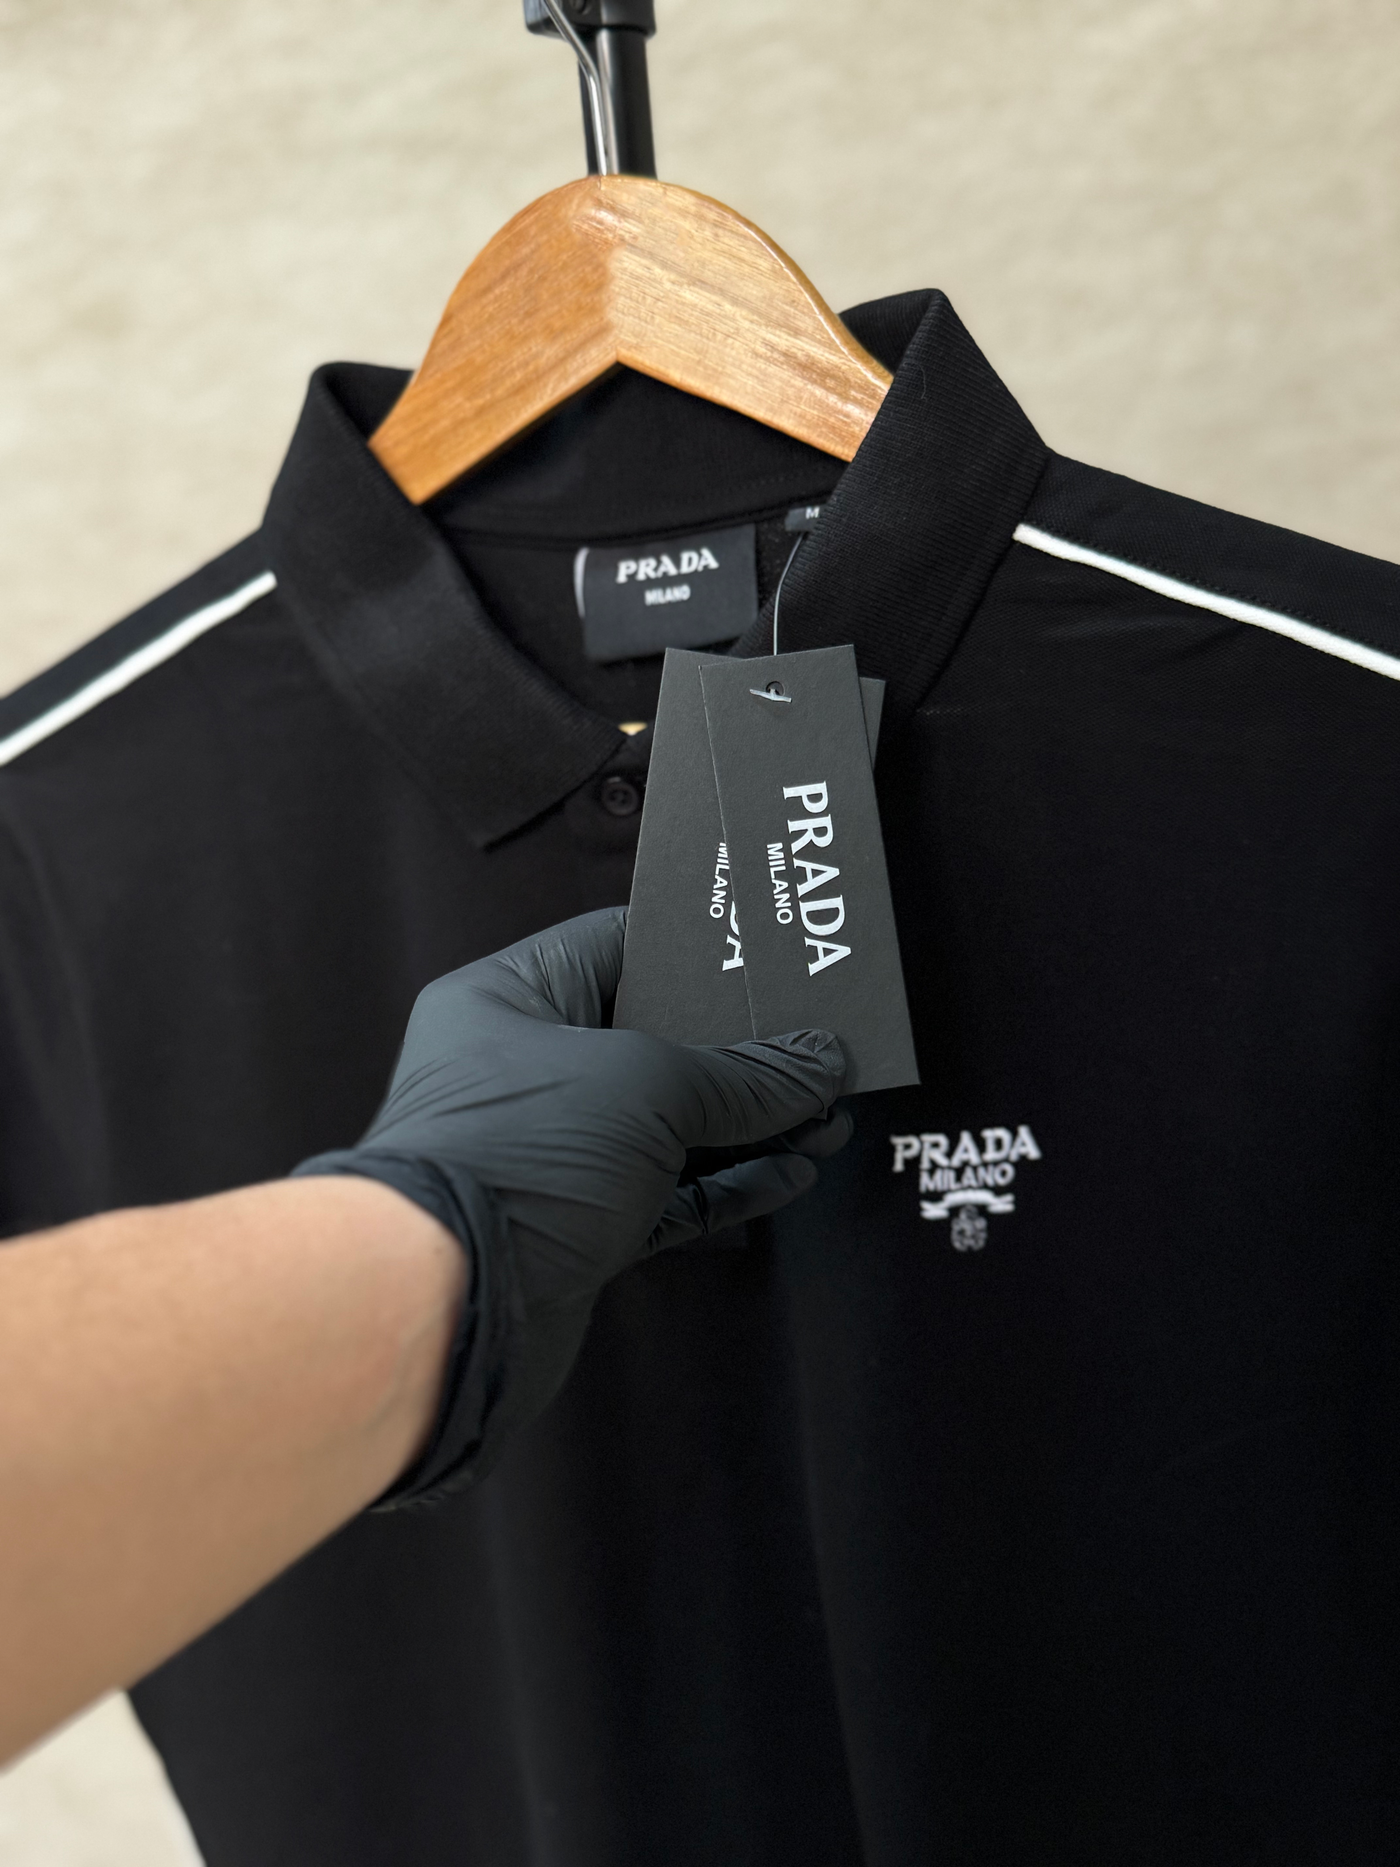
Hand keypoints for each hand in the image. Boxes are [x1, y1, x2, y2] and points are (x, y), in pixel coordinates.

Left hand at [295, 907, 846, 1503]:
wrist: (445, 1303)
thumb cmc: (525, 1152)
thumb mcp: (648, 1086)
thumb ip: (744, 1075)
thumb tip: (826, 1062)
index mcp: (509, 998)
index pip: (617, 946)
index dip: (700, 947)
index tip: (779, 952)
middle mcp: (522, 1067)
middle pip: (650, 1039)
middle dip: (740, 1045)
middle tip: (825, 1040)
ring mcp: (550, 1152)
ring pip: (665, 1124)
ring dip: (747, 1121)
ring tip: (830, 1114)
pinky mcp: (574, 1227)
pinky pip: (664, 1192)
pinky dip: (726, 1183)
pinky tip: (792, 1173)